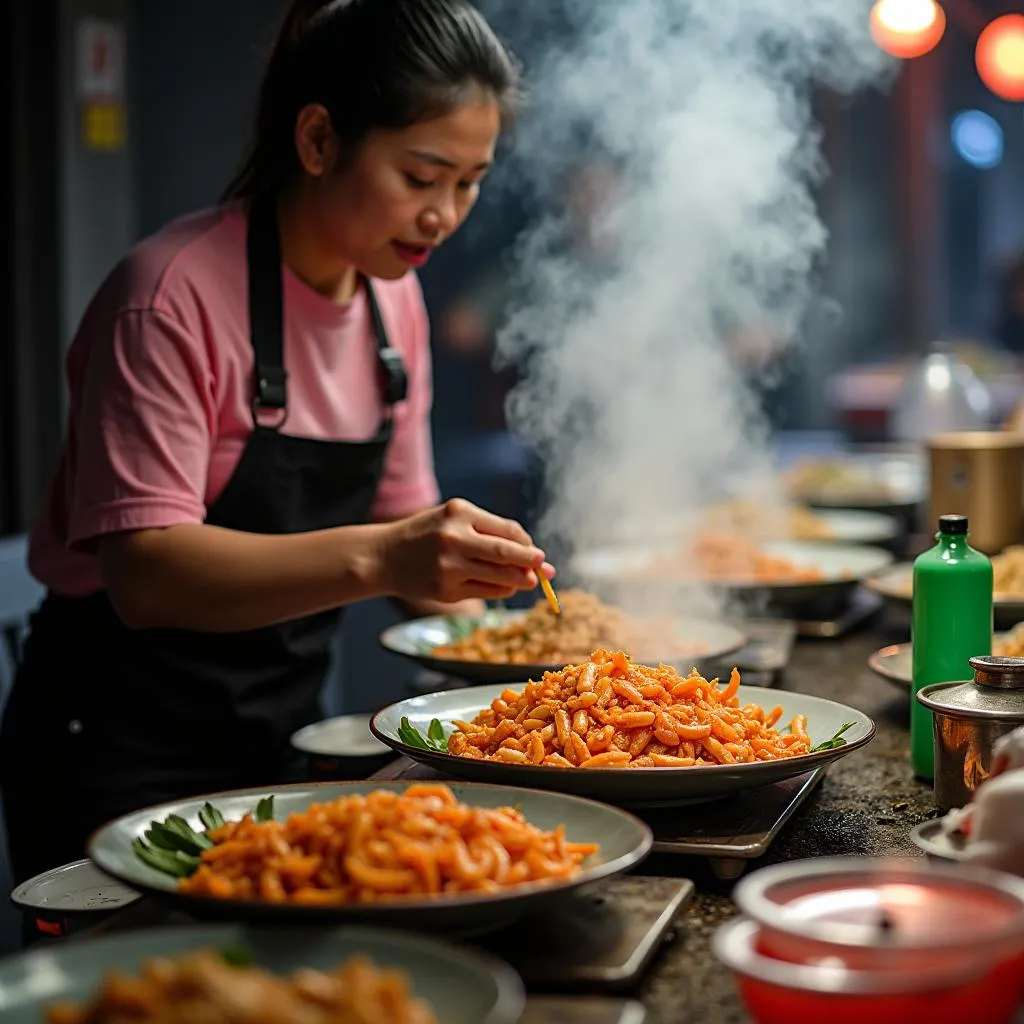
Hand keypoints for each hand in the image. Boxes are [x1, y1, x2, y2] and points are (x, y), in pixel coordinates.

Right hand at [377, 499, 553, 603]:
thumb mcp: (453, 520)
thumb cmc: (426, 535)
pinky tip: (502, 587)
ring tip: (529, 581)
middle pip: (507, 552)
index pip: (507, 529)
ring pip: (500, 576)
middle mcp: (454, 538)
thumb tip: (533, 556)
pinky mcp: (445, 590)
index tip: (536, 552)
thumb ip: (489, 532)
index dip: (527, 543)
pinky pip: (486, 592)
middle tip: (546, 569)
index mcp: (459, 512)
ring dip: (520, 580)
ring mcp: (449, 566)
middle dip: (532, 562)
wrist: (384, 557)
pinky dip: (501, 590)